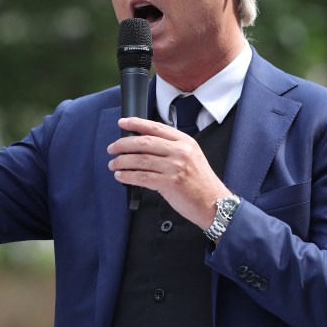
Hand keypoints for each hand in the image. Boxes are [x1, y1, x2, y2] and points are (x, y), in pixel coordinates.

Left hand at [108, 117, 231, 229]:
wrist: (214, 203)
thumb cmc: (201, 182)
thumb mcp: (192, 157)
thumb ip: (172, 148)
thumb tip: (144, 145)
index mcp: (185, 142)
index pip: (156, 127)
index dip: (136, 123)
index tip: (123, 122)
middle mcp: (180, 152)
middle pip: (144, 142)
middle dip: (123, 144)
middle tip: (112, 148)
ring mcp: (175, 167)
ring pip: (140, 160)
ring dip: (122, 162)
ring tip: (114, 164)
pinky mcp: (169, 184)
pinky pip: (142, 177)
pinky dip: (127, 176)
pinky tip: (121, 176)